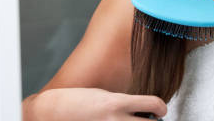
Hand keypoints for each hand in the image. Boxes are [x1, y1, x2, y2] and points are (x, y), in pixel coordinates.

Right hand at [23, 87, 166, 120]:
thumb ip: (124, 102)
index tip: (161, 110)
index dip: (161, 107)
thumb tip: (142, 109)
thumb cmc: (78, 101)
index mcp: (117, 102)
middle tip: (150, 119)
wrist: (52, 113)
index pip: (153, 104)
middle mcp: (115, 120)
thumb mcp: (104, 95)